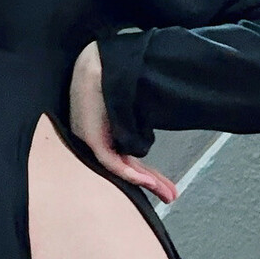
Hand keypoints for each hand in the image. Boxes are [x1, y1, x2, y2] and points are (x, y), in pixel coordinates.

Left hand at [69, 42, 177, 203]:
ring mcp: (91, 140)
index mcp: (106, 132)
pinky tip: (145, 180)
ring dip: (144, 181)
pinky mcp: (88, 136)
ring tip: (166, 192)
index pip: (128, 159)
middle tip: (171, 196)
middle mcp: (97, 139)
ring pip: (119, 168)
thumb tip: (154, 137)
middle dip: (151, 183)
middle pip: (125, 167)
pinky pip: (109, 160)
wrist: (97, 62)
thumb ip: (140, 125)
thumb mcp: (130, 107)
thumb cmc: (111, 79)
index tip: (167, 186)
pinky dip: (129, 171)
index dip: (149, 174)